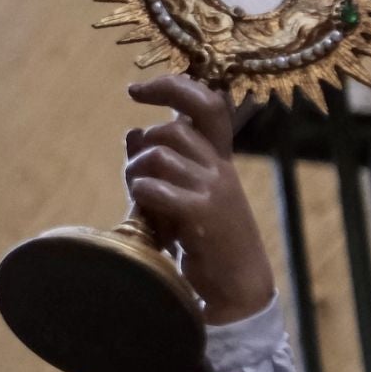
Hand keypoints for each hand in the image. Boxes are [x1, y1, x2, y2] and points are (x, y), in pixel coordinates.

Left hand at [123, 75, 275, 324]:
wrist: (237, 285)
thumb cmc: (205, 240)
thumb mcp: (183, 196)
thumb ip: (160, 166)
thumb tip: (132, 131)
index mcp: (219, 158)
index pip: (206, 103)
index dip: (172, 86)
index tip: (135, 90)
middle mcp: (220, 167)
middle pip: (172, 129)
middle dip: (142, 147)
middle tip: (135, 174)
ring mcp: (214, 190)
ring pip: (159, 155)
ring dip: (136, 173)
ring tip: (139, 198)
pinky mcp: (202, 215)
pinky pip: (156, 188)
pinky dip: (141, 193)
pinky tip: (144, 212)